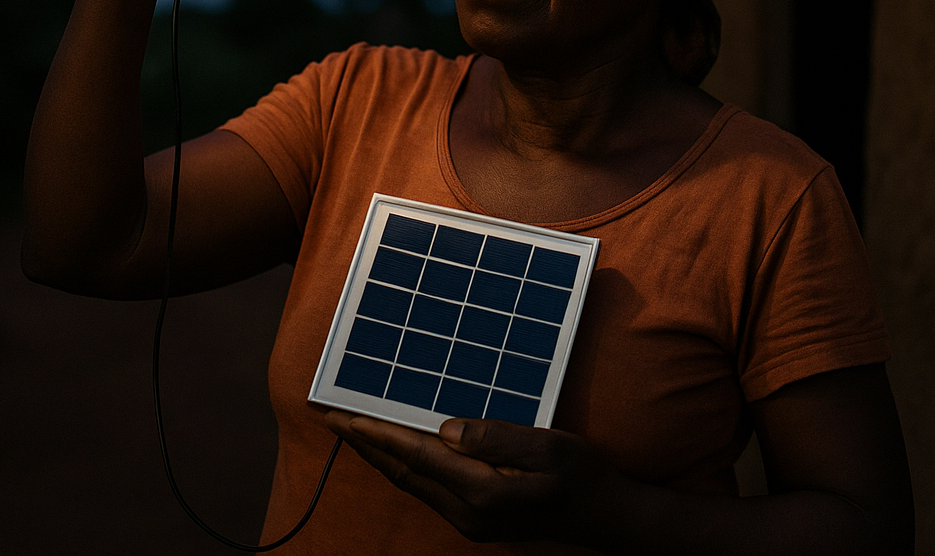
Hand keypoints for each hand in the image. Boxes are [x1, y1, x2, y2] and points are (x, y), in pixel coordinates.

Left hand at [324, 410, 602, 544]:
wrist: (603, 515)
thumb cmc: (580, 474)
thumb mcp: (548, 447)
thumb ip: (497, 438)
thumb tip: (447, 428)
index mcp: (483, 492)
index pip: (416, 456)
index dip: (378, 434)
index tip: (345, 415)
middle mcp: (468, 512)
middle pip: (404, 472)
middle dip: (366, 444)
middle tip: (332, 417)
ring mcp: (470, 520)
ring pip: (411, 483)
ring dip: (380, 455)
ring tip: (354, 429)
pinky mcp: (474, 518)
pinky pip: (427, 487)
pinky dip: (404, 465)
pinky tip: (397, 449)